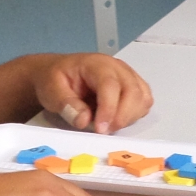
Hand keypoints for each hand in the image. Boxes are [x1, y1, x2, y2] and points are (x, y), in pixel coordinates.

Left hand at [32, 53, 152, 133]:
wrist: (59, 73)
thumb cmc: (55, 80)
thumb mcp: (51, 90)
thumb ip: (66, 104)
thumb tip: (84, 120)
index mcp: (97, 64)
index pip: (110, 85)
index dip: (108, 109)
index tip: (100, 129)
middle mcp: (118, 68)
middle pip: (133, 91)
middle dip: (121, 117)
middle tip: (103, 131)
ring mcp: (128, 77)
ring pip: (142, 99)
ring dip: (129, 117)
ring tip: (107, 125)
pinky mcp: (134, 88)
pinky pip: (144, 103)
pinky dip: (134, 115)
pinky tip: (116, 119)